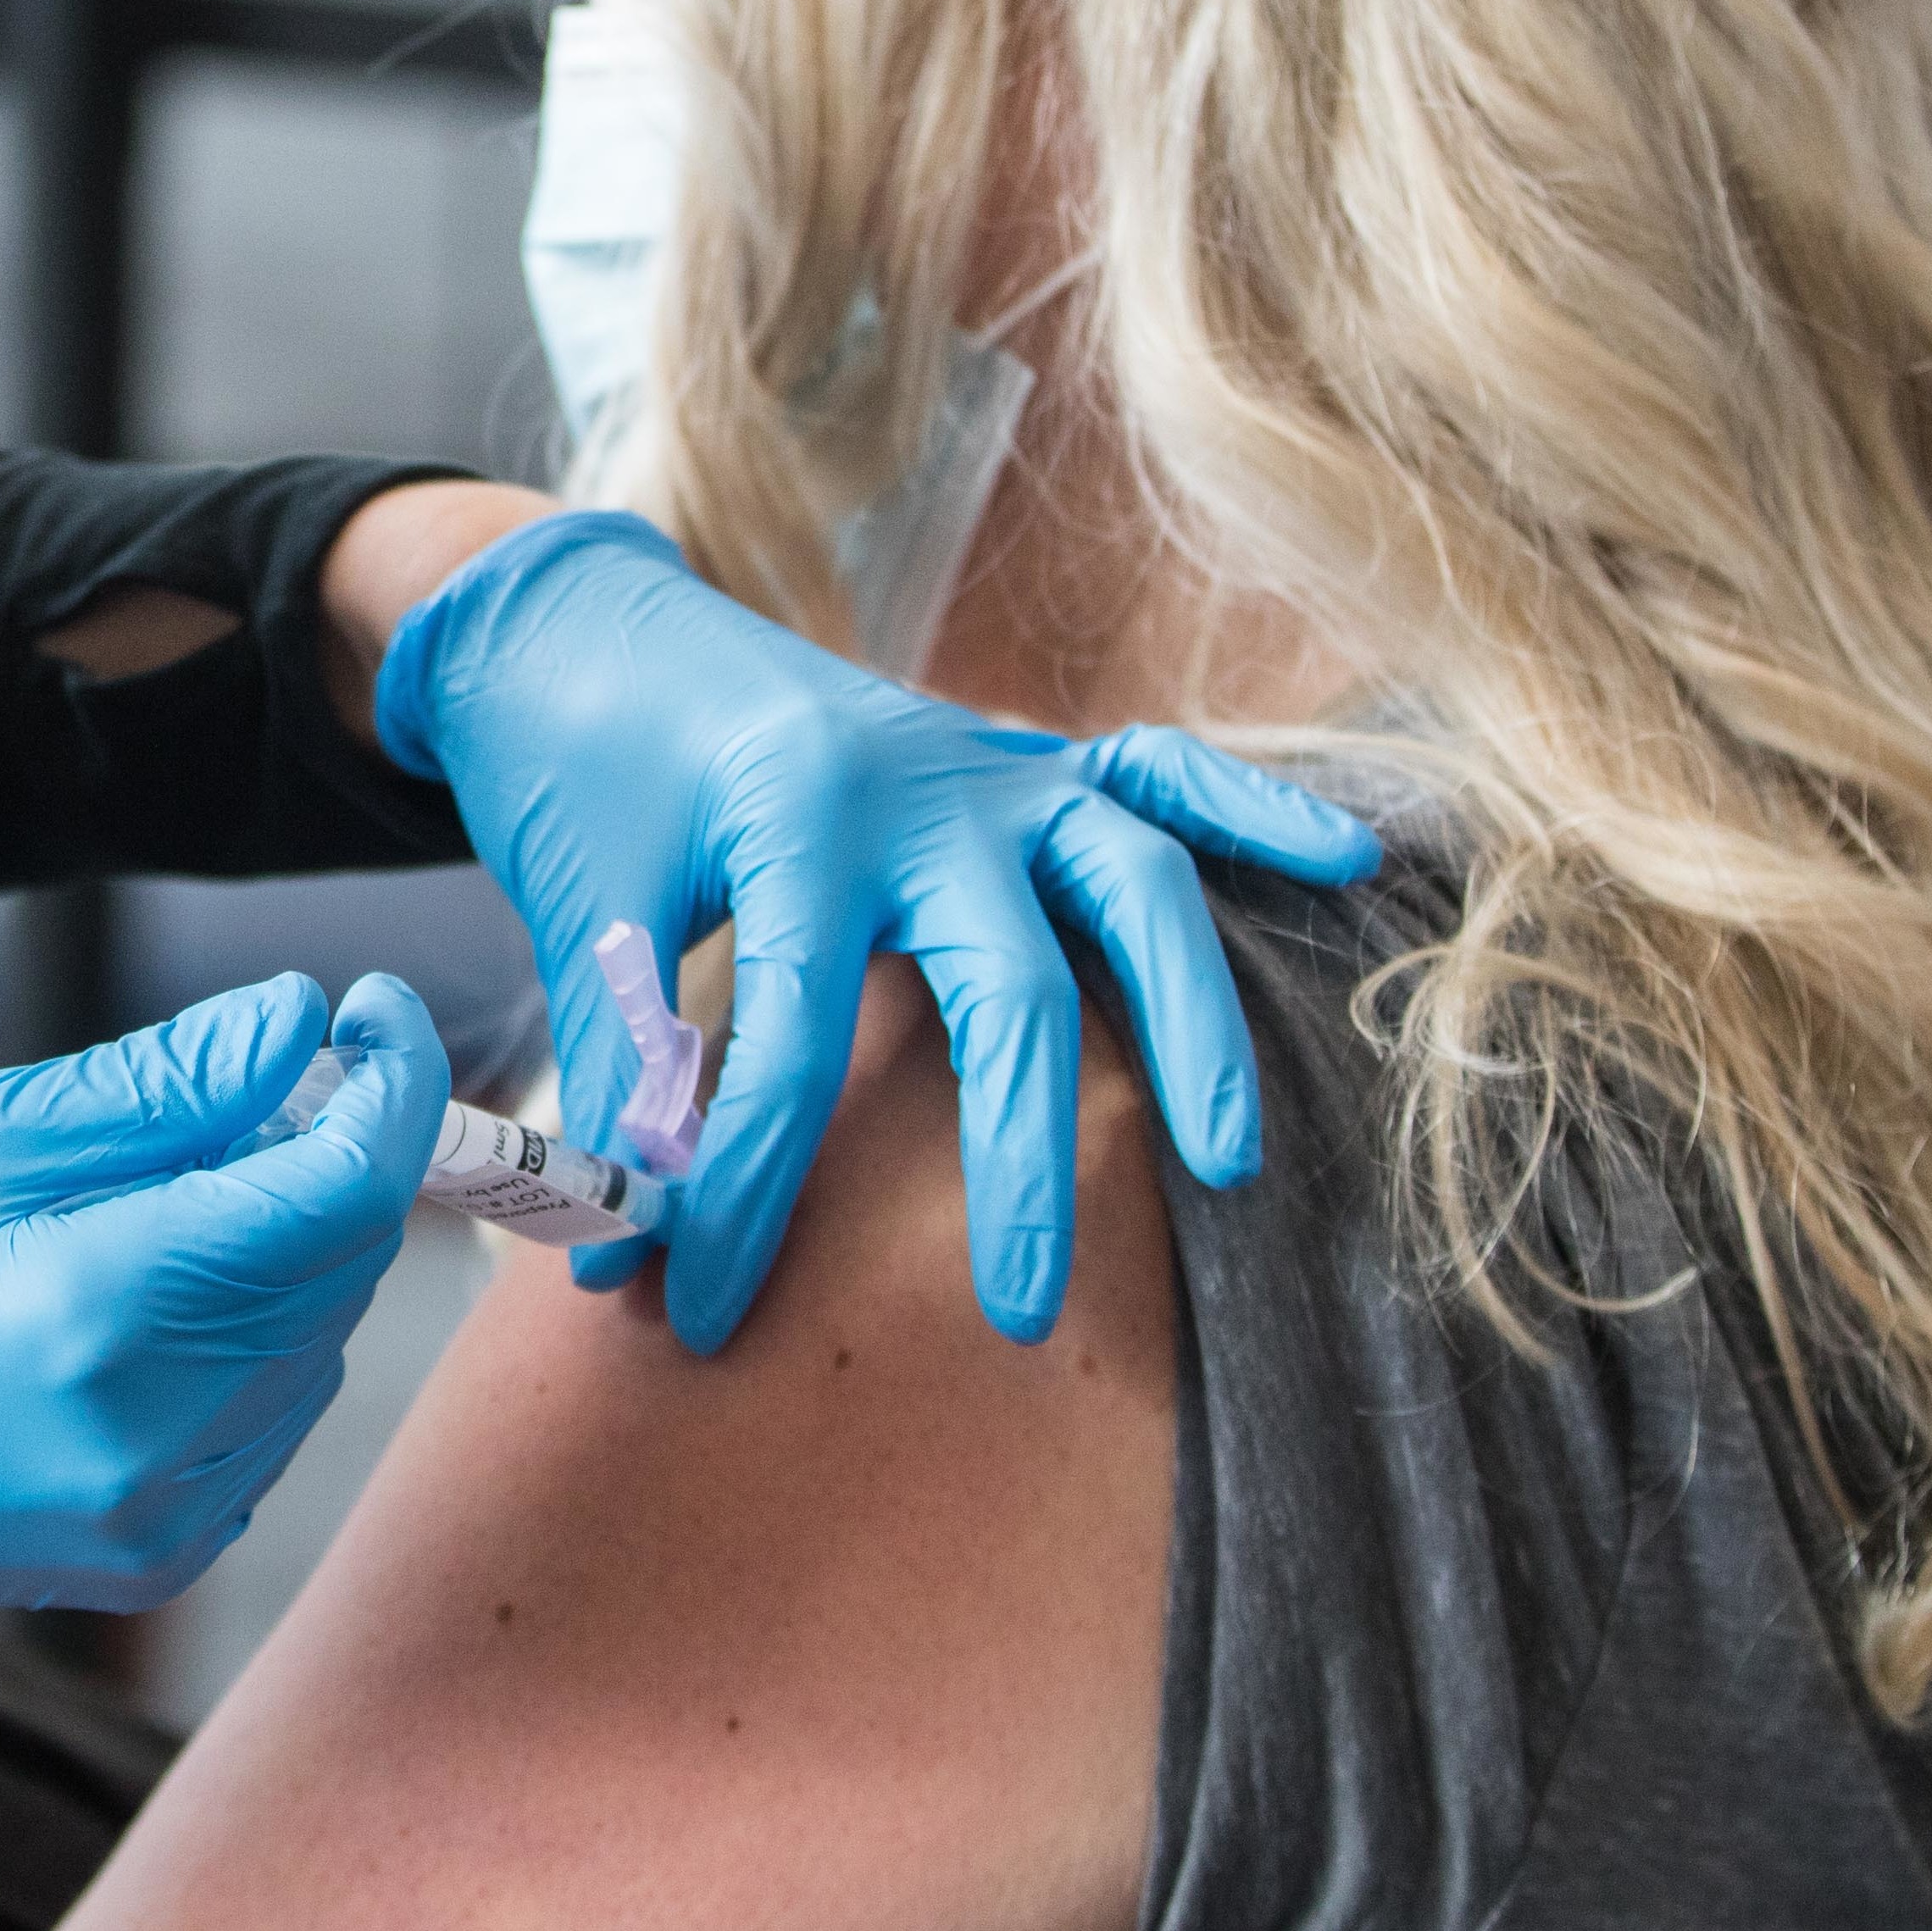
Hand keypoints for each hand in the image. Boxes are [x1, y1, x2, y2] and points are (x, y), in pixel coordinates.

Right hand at [0, 972, 446, 1637]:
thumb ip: (153, 1087)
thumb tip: (293, 1025)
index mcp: (97, 1313)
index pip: (335, 1192)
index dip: (387, 1085)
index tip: (377, 1013)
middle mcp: (149, 1436)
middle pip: (339, 1267)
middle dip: (330, 1159)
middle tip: (251, 1087)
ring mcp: (155, 1515)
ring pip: (316, 1346)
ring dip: (285, 1253)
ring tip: (160, 1200)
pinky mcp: (149, 1556)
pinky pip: (266, 1425)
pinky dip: (248, 1343)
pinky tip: (147, 1300)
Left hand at [370, 508, 1375, 1354]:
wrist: (586, 617)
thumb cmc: (580, 771)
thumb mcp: (581, 910)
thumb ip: (617, 1069)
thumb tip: (623, 1243)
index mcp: (790, 821)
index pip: (786, 1045)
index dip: (740, 1193)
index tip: (697, 1312)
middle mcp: (920, 788)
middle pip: (1007, 990)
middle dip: (1021, 1160)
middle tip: (1016, 1313)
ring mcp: (989, 763)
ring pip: (1128, 885)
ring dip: (1191, 1021)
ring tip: (1227, 1162)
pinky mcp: (1021, 754)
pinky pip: (1161, 771)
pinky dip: (1256, 810)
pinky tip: (1351, 860)